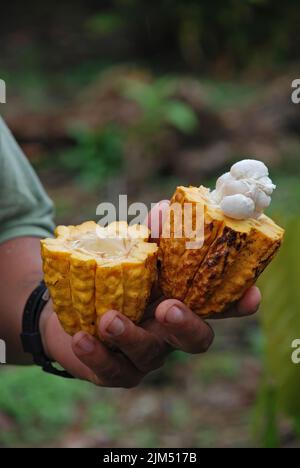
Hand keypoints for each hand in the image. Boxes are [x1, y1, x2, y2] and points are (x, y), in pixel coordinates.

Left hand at [41, 201, 260, 386]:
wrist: (73, 307)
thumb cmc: (115, 277)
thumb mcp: (133, 255)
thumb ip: (151, 236)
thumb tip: (163, 209)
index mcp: (182, 301)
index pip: (218, 306)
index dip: (238, 304)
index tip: (251, 296)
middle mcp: (170, 331)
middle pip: (196, 339)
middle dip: (186, 325)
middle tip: (168, 308)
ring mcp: (146, 354)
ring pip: (149, 354)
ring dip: (130, 336)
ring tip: (108, 319)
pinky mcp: (116, 370)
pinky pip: (111, 370)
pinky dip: (96, 355)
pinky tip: (81, 339)